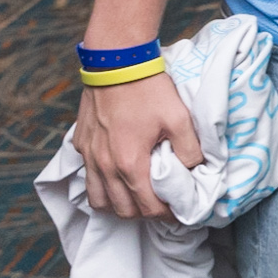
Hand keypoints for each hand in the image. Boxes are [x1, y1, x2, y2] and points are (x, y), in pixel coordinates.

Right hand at [74, 71, 202, 219]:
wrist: (116, 63)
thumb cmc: (149, 90)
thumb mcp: (180, 119)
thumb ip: (190, 150)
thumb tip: (196, 171)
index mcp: (129, 163)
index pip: (146, 208)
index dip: (165, 214)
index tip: (179, 211)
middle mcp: (104, 165)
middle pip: (121, 210)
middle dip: (144, 213)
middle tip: (162, 205)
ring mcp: (89, 156)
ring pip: (98, 199)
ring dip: (119, 204)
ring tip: (139, 196)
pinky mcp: (81, 144)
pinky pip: (88, 177)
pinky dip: (102, 185)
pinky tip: (118, 175)